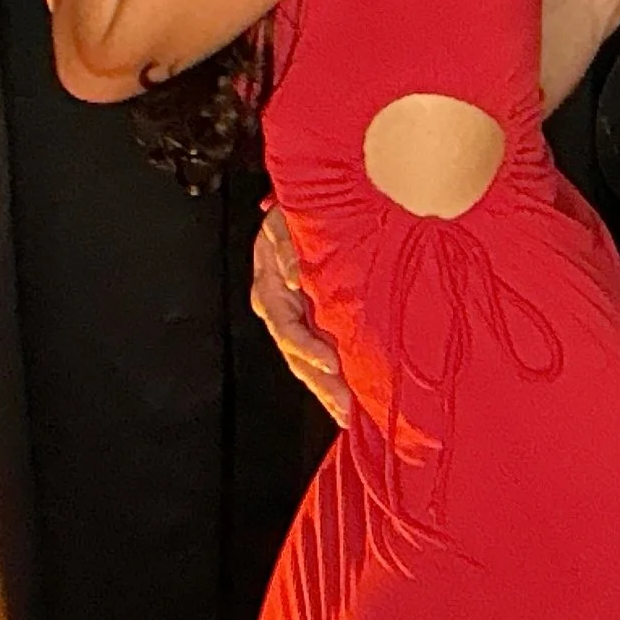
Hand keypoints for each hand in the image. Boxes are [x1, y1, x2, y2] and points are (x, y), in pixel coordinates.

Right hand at [251, 204, 350, 427]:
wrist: (306, 205)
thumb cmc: (294, 214)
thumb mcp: (285, 221)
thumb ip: (285, 246)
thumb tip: (291, 278)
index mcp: (270, 289)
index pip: (286, 328)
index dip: (307, 348)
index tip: (330, 362)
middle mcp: (280, 310)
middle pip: (297, 356)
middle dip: (322, 385)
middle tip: (345, 407)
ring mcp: (296, 319)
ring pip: (308, 363)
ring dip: (328, 389)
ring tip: (348, 415)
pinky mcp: (313, 322)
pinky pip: (321, 355)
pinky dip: (334, 377)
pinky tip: (348, 400)